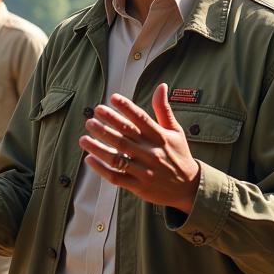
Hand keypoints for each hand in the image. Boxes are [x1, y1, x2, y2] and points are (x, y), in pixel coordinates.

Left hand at [79, 83, 200, 212]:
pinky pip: (116, 177)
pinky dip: (101, 169)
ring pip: (116, 158)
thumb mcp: (175, 131)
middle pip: (124, 136)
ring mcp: (144, 171)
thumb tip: (161, 86)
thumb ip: (164, 109)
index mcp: (160, 138)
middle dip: (107, 124)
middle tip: (92, 115)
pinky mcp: (138, 186)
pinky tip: (89, 159)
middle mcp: (151, 153)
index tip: (112, 98)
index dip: (126, 107)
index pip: (141, 119)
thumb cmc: (179, 155)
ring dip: (98, 147)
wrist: (188, 188)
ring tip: (84, 137)